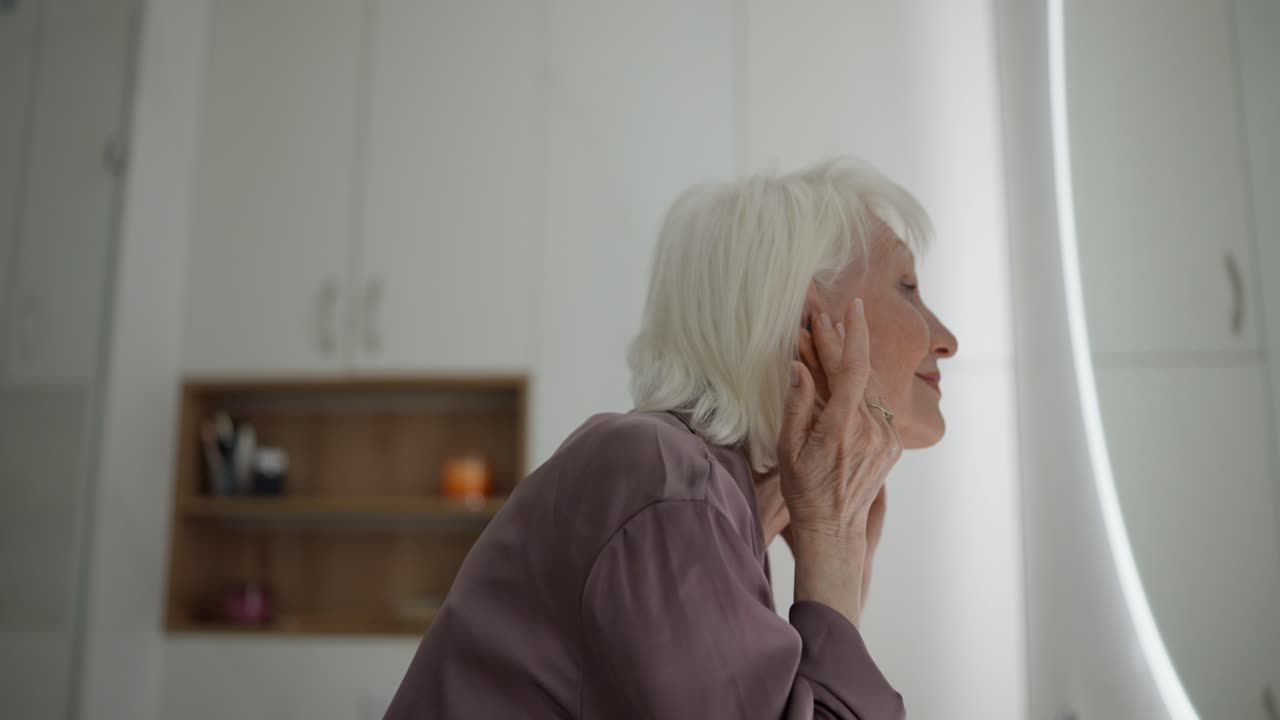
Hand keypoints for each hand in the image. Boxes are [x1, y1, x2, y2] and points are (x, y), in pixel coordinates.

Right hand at [778, 295, 902, 624]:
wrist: (834, 528)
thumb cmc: (804, 491)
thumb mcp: (789, 448)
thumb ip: (797, 404)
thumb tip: (799, 366)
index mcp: (845, 428)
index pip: (852, 369)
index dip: (849, 335)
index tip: (847, 308)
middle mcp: (873, 429)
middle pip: (860, 371)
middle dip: (843, 341)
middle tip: (826, 316)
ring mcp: (887, 437)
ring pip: (871, 385)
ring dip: (852, 361)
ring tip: (833, 337)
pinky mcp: (892, 443)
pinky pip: (876, 403)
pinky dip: (860, 384)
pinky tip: (845, 374)